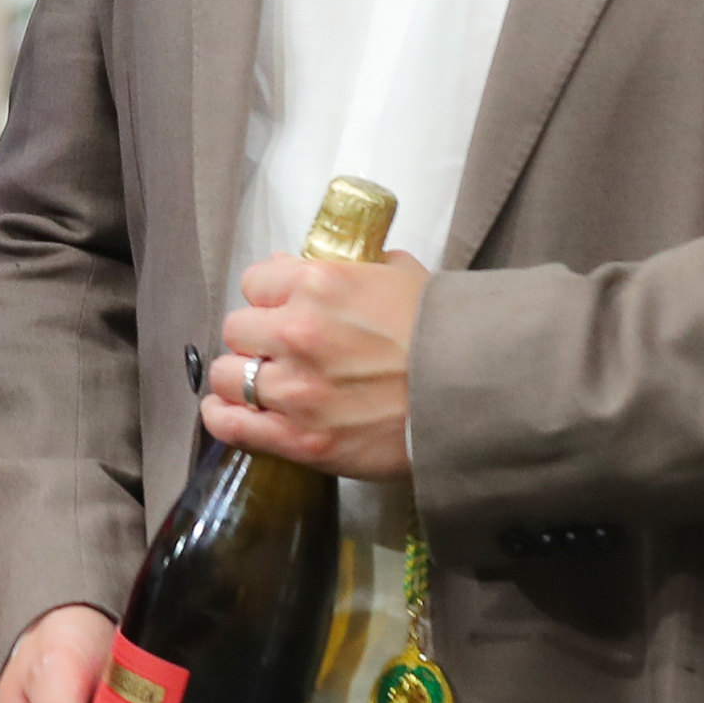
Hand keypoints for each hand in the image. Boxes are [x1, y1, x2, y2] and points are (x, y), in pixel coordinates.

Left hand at [200, 247, 429, 480]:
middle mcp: (297, 333)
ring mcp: (295, 389)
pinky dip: (224, 419)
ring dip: (240, 380)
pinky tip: (231, 414)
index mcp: (318, 284)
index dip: (269, 298)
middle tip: (280, 352)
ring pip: (226, 376)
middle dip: (256, 339)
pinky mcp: (300, 439)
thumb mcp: (401, 276)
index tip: (281, 311)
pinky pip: (230, 425)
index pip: (254, 282)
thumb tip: (307, 263)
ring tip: (260, 387)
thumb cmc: (445, 333)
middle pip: (236, 329)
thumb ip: (351, 266)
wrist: (479, 395)